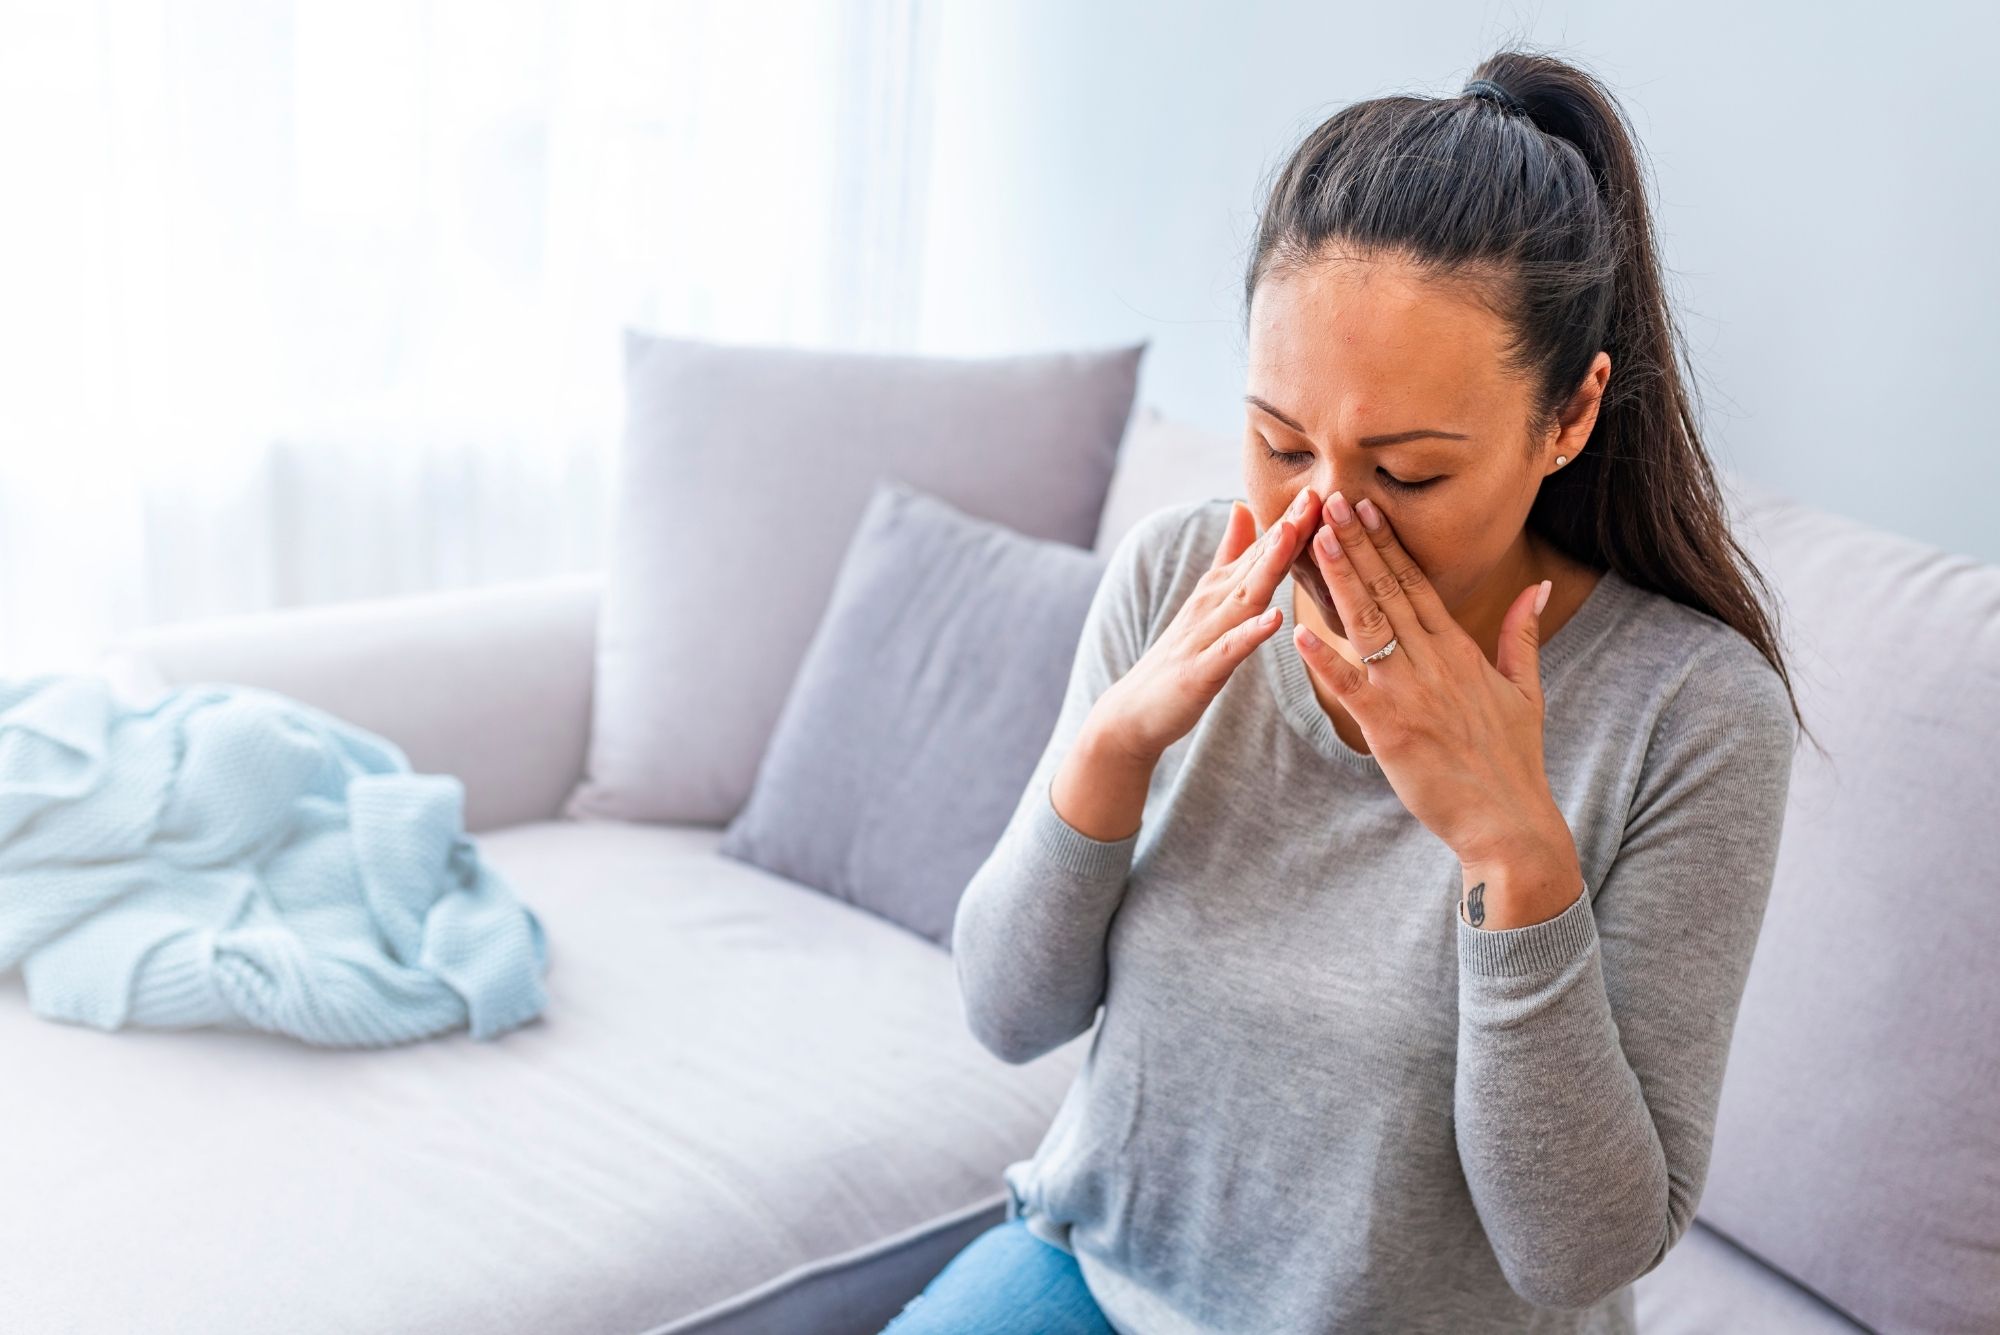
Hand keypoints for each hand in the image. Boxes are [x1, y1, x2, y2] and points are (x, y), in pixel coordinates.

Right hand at [1096, 487, 1319, 763]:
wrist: (1134, 710)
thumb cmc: (1179, 655)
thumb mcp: (1206, 599)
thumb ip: (1227, 555)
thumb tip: (1242, 506)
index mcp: (1220, 590)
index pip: (1260, 550)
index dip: (1290, 520)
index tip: (1320, 489)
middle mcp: (1212, 604)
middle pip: (1255, 564)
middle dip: (1286, 531)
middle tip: (1316, 496)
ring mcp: (1205, 636)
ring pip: (1243, 597)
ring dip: (1269, 567)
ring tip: (1294, 538)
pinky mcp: (1201, 670)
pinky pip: (1230, 649)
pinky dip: (1252, 632)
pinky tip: (1275, 619)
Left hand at [1292, 489, 1566, 868]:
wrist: (1508, 821)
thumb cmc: (1513, 760)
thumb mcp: (1527, 689)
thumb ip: (1521, 634)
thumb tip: (1539, 585)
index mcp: (1460, 650)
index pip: (1418, 585)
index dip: (1388, 545)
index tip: (1366, 508)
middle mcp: (1434, 663)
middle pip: (1388, 592)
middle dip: (1357, 544)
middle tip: (1329, 502)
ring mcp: (1410, 693)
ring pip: (1368, 625)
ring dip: (1340, 580)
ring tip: (1316, 540)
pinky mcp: (1389, 728)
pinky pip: (1350, 687)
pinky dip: (1324, 658)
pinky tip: (1298, 630)